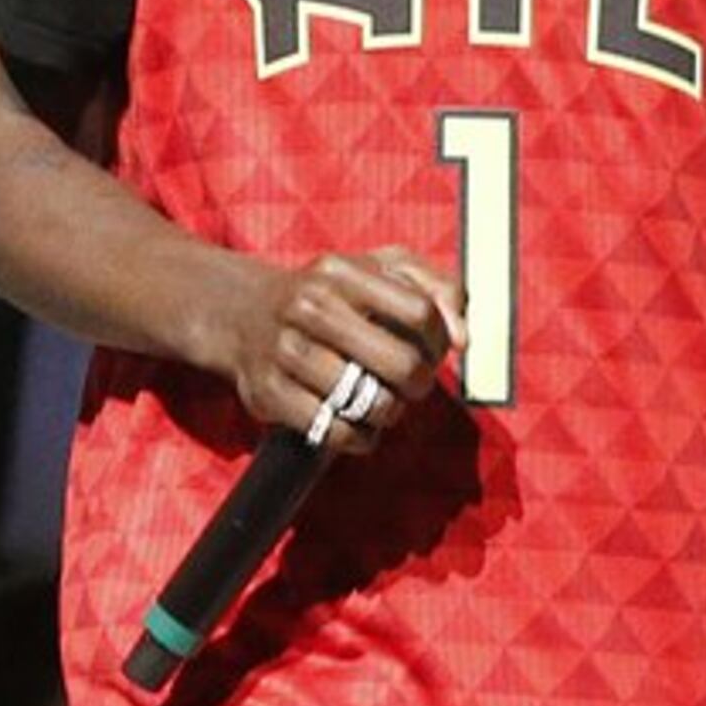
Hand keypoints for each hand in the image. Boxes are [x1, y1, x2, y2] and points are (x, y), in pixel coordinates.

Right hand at [211, 245, 462, 446]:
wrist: (242, 314)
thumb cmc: (329, 295)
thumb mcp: (379, 268)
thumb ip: (435, 286)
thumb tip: (464, 339)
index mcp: (341, 271)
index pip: (420, 311)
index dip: (439, 341)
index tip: (433, 351)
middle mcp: (310, 306)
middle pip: (402, 363)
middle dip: (419, 384)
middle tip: (411, 385)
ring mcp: (286, 351)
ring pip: (371, 403)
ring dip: (389, 412)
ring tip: (384, 402)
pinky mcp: (269, 393)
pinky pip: (337, 432)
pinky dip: (360, 437)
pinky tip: (360, 424)